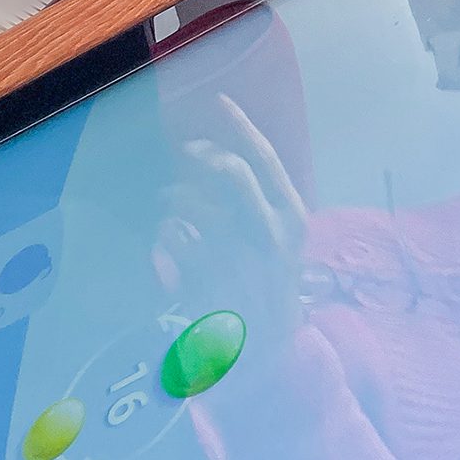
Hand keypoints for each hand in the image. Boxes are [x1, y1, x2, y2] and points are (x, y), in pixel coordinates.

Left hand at [155, 95, 308, 346]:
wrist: (270, 358)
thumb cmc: (272, 289)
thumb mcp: (283, 242)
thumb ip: (261, 202)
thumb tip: (221, 155)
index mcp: (293, 218)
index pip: (266, 158)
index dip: (240, 125)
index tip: (219, 101)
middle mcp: (272, 236)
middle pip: (233, 173)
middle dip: (204, 155)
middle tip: (186, 151)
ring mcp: (241, 261)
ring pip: (197, 205)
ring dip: (176, 196)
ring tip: (169, 201)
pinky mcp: (212, 285)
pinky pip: (176, 241)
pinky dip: (166, 233)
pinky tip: (167, 237)